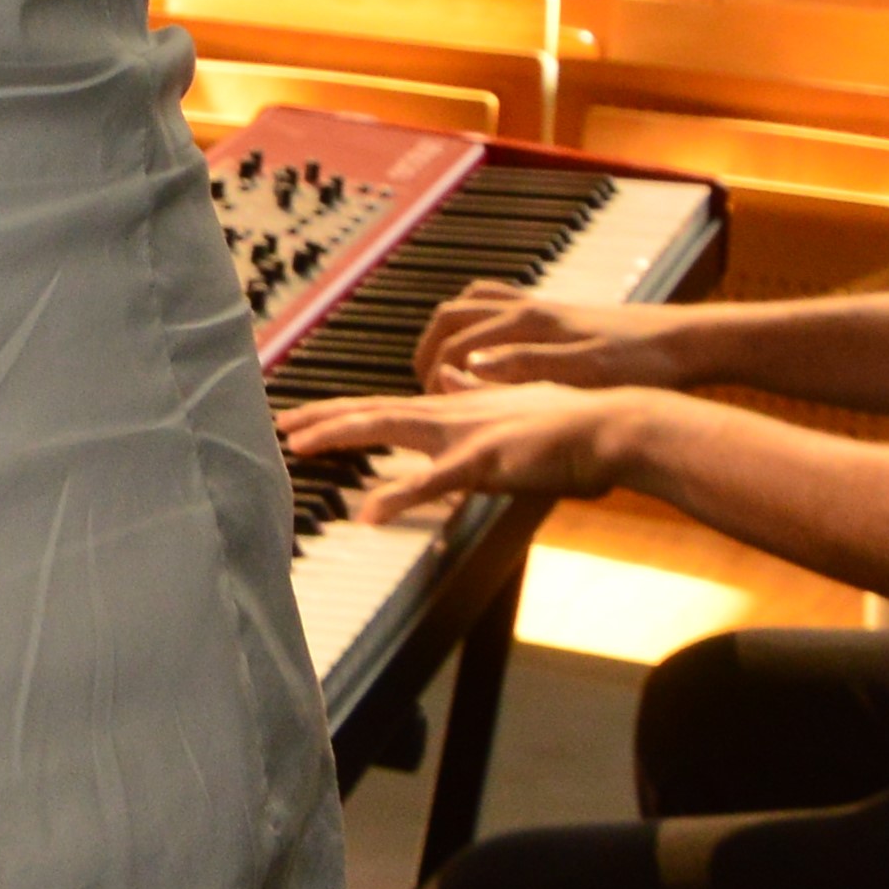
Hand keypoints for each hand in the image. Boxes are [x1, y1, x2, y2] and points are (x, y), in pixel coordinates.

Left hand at [277, 379, 636, 521]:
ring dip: (338, 435)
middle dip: (319, 418)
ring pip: (387, 429)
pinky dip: (398, 496)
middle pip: (369, 411)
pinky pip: (433, 481)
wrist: (612, 425)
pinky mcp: (485, 461)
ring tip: (294, 446)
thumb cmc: (569, 422)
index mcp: (454, 406)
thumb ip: (477, 392)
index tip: (301, 416)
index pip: (383, 406)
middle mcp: (449, 413)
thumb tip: (453, 376)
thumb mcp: (513, 402)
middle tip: (276, 424)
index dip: (340, 410)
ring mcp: (463, 434)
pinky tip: (369, 513)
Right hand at [416, 286, 699, 395]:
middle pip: (450, 316)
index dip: (434, 379)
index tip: (431, 410)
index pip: (454, 345)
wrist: (684, 343)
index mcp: (527, 323)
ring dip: (444, 333)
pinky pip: (495, 303)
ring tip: (439, 368)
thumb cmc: (641, 362)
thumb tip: (469, 367)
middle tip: (421, 388)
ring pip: (469, 305)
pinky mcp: (554, 313)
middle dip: (426, 351)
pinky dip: (473, 321)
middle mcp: (526, 307)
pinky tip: (483, 348)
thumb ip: (524, 367)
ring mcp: (539, 306)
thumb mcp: (585, 373)